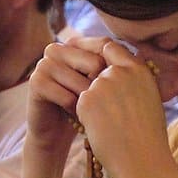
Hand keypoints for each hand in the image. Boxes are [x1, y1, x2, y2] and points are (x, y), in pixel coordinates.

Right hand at [26, 36, 109, 150]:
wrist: (57, 133)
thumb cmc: (86, 106)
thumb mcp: (102, 85)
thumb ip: (116, 67)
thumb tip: (141, 57)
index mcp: (75, 44)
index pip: (105, 45)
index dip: (116, 70)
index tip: (119, 89)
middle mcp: (57, 49)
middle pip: (95, 63)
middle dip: (101, 89)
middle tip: (98, 103)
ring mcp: (44, 64)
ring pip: (82, 82)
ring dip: (89, 103)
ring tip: (86, 110)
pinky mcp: (36, 83)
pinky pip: (67, 97)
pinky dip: (75, 111)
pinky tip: (73, 116)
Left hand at [76, 41, 167, 177]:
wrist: (142, 160)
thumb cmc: (149, 136)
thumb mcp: (150, 99)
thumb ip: (133, 81)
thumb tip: (116, 70)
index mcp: (139, 70)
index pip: (111, 47)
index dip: (100, 55)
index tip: (95, 64)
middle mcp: (120, 71)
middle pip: (94, 67)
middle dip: (93, 82)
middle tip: (99, 102)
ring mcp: (101, 84)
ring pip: (86, 87)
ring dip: (91, 101)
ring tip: (107, 124)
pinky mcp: (86, 100)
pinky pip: (79, 103)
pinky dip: (84, 115)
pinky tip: (100, 130)